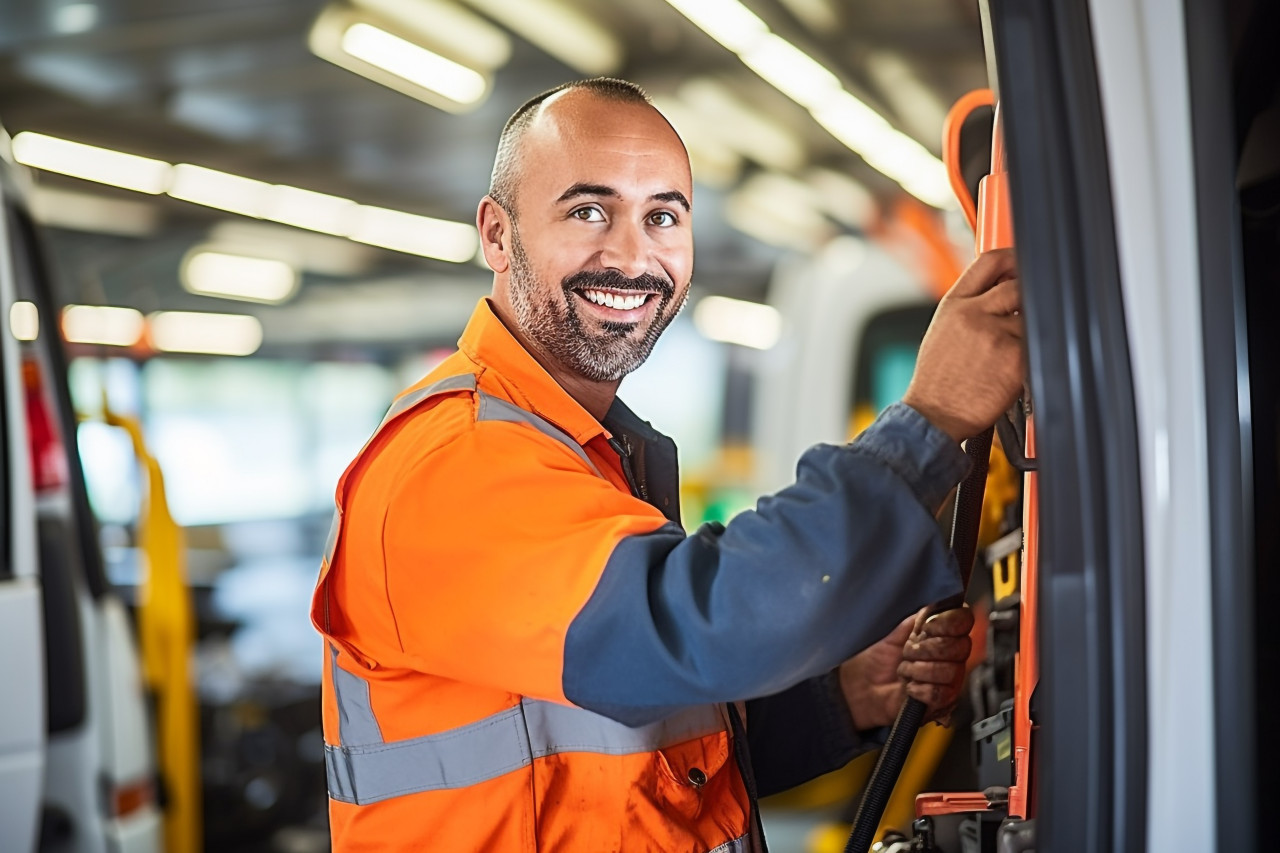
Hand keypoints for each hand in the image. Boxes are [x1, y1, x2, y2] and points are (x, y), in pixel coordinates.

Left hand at [840, 605, 973, 729]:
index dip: (948, 622)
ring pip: (950, 671)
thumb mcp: (894, 632)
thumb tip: (934, 604)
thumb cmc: (876, 660)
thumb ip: (916, 618)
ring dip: (919, 669)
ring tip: (905, 670)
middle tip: (907, 652)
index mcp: (943, 634)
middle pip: (960, 647)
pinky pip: (941, 693)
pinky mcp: (942, 702)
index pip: (964, 620)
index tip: (927, 627)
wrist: (862, 688)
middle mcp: (951, 657)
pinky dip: (919, 689)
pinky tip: (909, 687)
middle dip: (927, 648)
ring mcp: (949, 680)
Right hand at [903, 249, 1024, 441]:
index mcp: (953, 305)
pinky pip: (1036, 345)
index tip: (1022, 265)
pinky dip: (1031, 355)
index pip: (989, 262)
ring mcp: (995, 335)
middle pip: (1017, 284)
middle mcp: (973, 314)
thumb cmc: (937, 380)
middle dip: (1026, 296)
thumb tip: (1001, 289)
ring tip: (1010, 350)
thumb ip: (969, 306)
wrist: (933, 415)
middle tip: (1024, 312)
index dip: (1012, 258)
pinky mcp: (1014, 358)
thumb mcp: (943, 330)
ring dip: (1027, 331)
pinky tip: (1012, 367)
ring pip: (1031, 317)